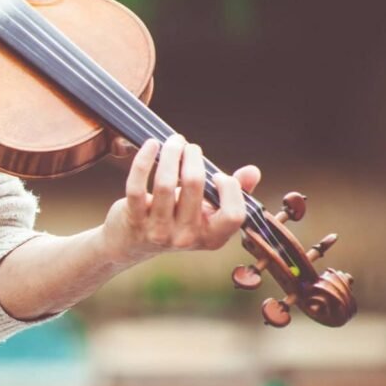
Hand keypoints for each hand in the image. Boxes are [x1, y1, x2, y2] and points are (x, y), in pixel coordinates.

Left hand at [102, 135, 260, 264]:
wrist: (132, 243)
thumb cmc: (176, 219)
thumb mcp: (206, 211)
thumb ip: (233, 193)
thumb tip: (253, 171)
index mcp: (212, 237)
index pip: (233, 214)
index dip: (230, 190)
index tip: (218, 174)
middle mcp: (186, 237)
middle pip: (195, 186)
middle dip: (193, 157)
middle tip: (189, 146)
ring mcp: (159, 231)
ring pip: (165, 183)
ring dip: (170, 154)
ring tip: (173, 141)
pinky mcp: (134, 220)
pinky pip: (137, 186)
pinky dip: (143, 161)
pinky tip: (151, 145)